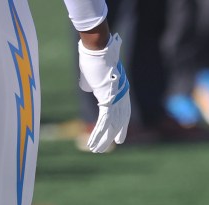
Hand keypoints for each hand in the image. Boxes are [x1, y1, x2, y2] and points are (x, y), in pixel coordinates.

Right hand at [78, 33, 130, 152]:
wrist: (98, 51)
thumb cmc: (94, 58)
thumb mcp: (92, 73)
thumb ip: (90, 82)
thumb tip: (86, 86)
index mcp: (120, 90)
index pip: (123, 111)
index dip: (122, 123)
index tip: (121, 132)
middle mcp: (121, 97)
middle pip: (120, 121)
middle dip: (116, 133)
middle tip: (117, 143)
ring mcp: (116, 101)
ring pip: (110, 126)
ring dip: (103, 139)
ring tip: (97, 150)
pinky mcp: (108, 103)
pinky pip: (103, 124)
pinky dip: (98, 135)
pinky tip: (93, 144)